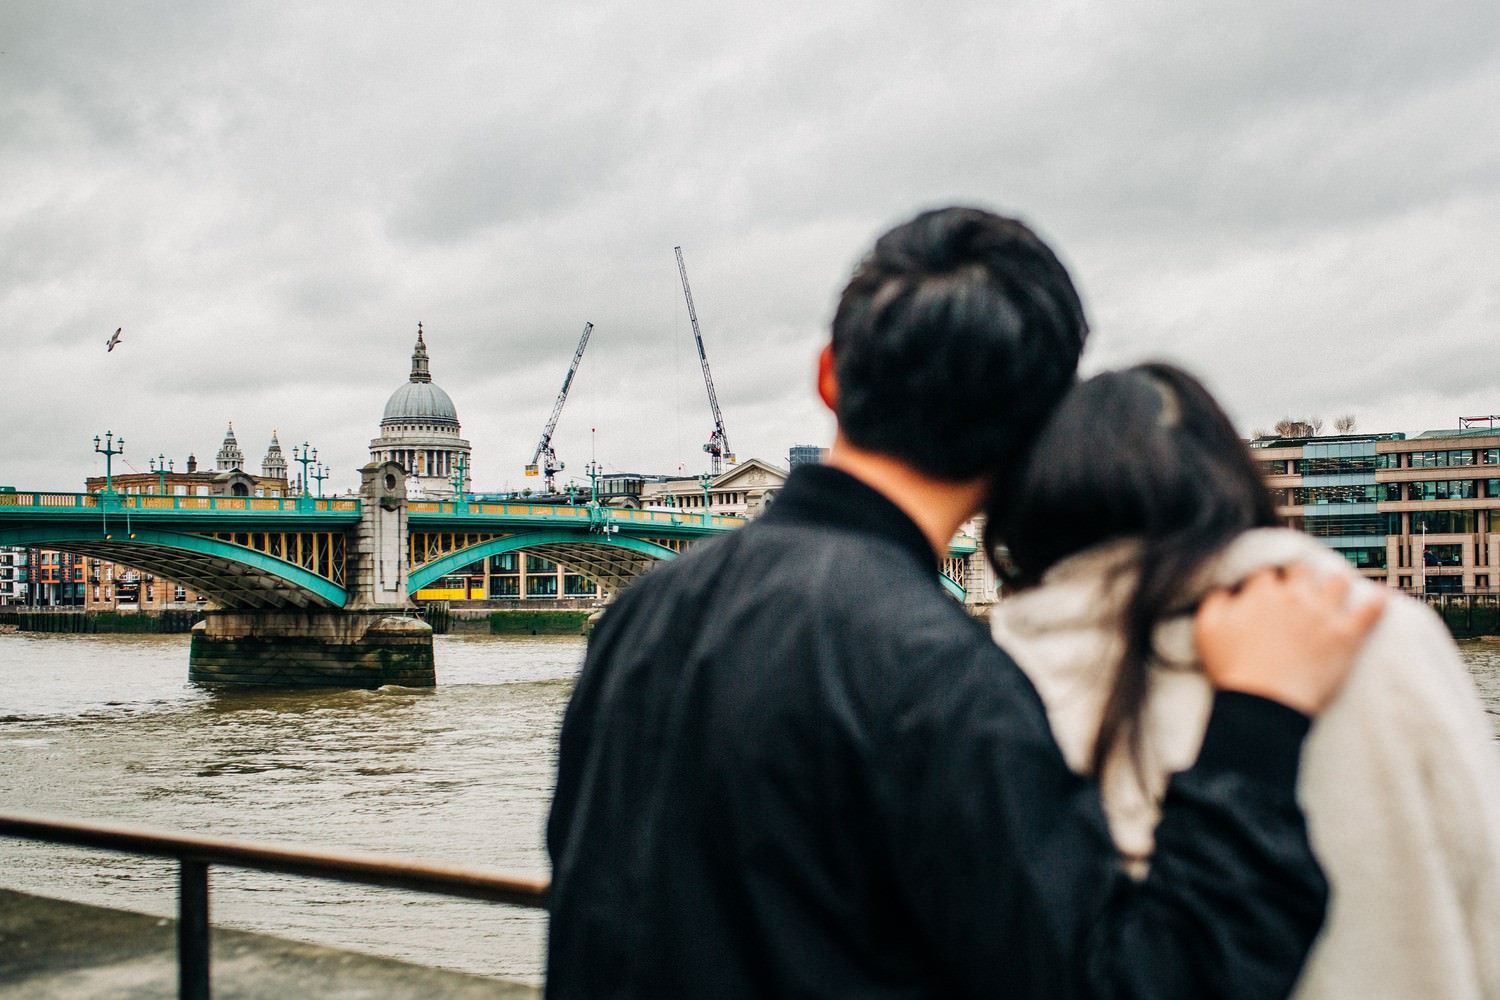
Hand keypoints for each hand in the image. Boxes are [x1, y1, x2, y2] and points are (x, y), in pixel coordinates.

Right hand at [1195, 562, 1385, 714]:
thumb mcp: (1206, 630)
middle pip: (1302, 568)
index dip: (1264, 577)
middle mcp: (1295, 596)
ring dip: (1334, 580)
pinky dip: (1380, 599)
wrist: (1264, 704)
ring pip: (1337, 580)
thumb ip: (1214, 600)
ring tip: (1335, 584)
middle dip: (1298, 572)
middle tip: (1297, 581)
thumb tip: (1226, 587)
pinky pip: (1371, 610)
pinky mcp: (1347, 636)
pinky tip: (1385, 592)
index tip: (1264, 586)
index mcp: (1262, 593)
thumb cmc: (1232, 669)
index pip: (1266, 570)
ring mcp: (1324, 614)